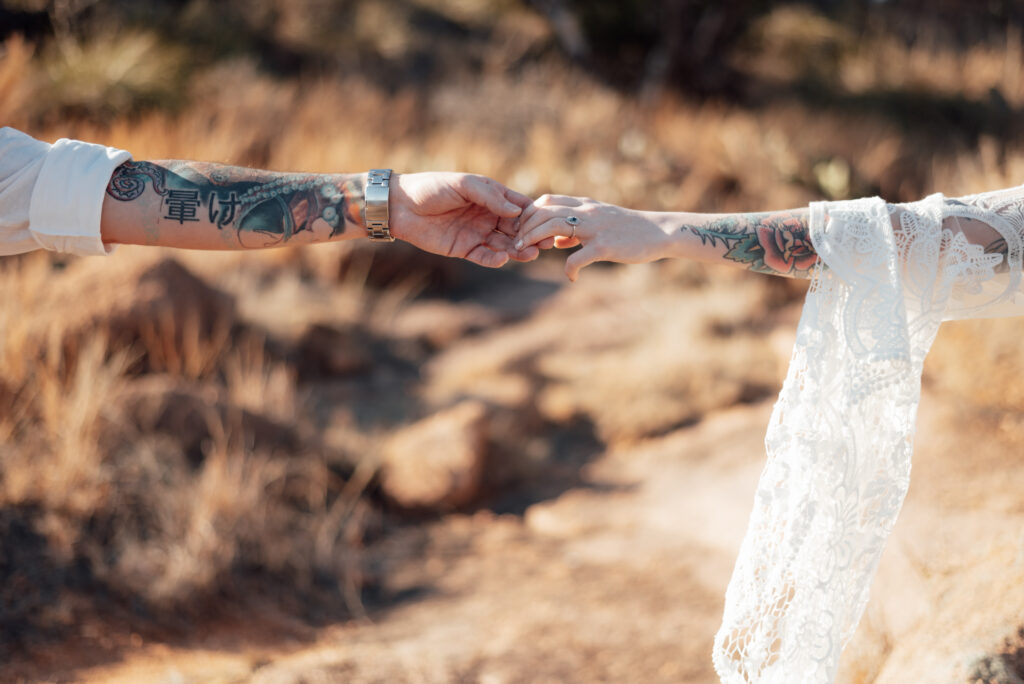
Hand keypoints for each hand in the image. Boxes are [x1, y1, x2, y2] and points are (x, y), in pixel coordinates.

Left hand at [389, 172, 537, 267]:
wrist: (401, 206)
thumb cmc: (432, 187)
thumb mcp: (463, 184)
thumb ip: (490, 196)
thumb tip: (516, 210)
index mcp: (491, 197)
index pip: (519, 207)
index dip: (534, 216)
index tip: (548, 223)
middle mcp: (488, 216)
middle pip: (516, 229)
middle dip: (530, 237)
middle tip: (544, 244)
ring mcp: (477, 234)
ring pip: (504, 245)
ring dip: (518, 250)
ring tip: (529, 254)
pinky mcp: (464, 249)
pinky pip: (484, 256)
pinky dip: (495, 259)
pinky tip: (503, 258)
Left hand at [514, 195, 673, 280]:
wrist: (660, 231)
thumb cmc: (629, 229)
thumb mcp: (600, 222)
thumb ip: (575, 229)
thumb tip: (555, 241)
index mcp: (584, 205)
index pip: (546, 201)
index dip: (528, 214)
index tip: (520, 230)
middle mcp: (587, 212)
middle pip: (543, 212)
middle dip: (524, 228)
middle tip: (516, 245)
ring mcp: (595, 228)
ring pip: (553, 228)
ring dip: (533, 241)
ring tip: (526, 254)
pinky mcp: (605, 246)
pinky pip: (577, 258)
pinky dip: (569, 270)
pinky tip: (572, 278)